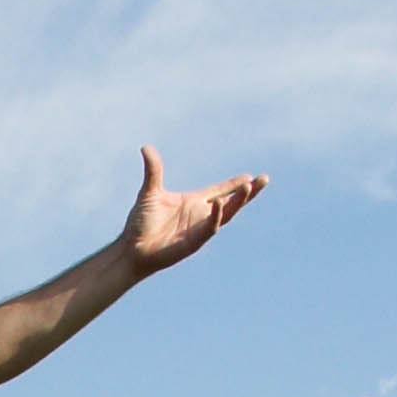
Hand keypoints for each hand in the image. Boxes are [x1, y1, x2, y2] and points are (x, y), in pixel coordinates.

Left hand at [117, 142, 266, 277]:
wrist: (131, 249)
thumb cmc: (141, 224)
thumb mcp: (149, 192)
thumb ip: (153, 170)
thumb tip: (145, 148)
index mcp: (193, 203)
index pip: (220, 191)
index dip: (234, 184)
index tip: (250, 176)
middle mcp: (200, 215)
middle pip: (231, 202)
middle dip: (248, 192)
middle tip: (264, 179)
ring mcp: (199, 229)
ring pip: (225, 214)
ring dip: (238, 201)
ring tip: (249, 187)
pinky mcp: (194, 242)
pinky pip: (209, 228)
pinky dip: (215, 216)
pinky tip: (219, 203)